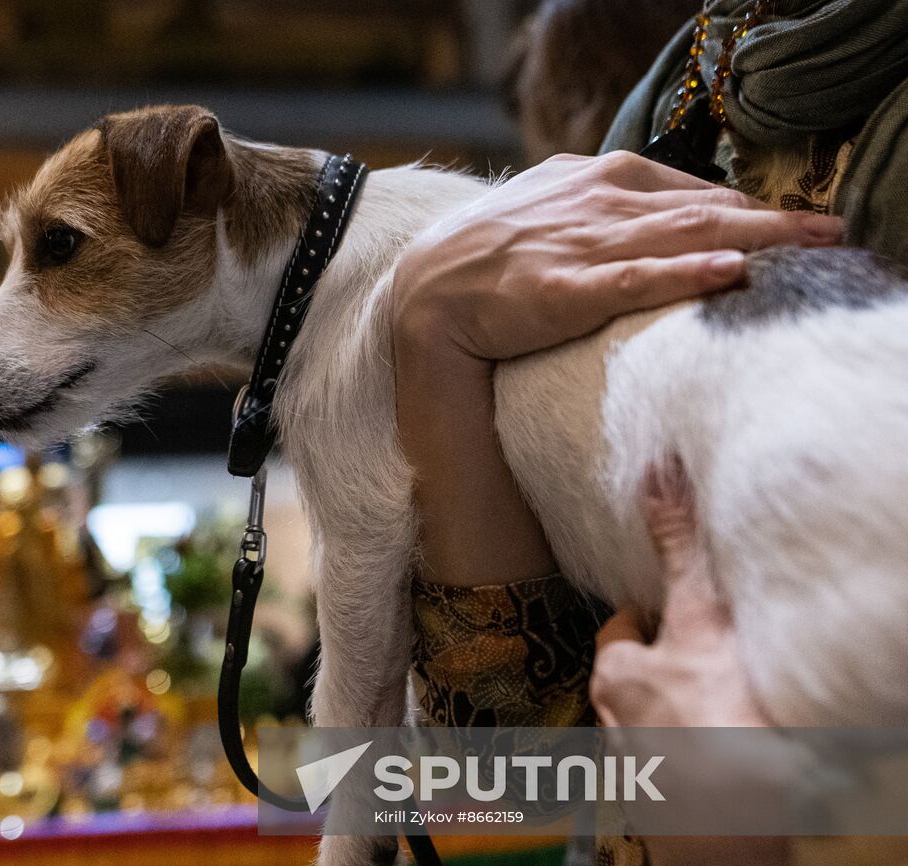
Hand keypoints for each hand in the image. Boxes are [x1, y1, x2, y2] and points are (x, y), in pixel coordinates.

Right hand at [392, 150, 842, 585]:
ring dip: (752, 239)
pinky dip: (682, 274)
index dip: (746, 208)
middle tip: (833, 232)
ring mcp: (579, 243)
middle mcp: (595, 200)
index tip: (795, 226)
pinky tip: (728, 272)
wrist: (423, 295)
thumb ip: (609, 213)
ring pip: (680, 235)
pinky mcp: (561, 288)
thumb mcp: (555, 214)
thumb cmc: (492, 260)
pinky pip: (632, 279)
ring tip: (809, 246)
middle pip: (701, 207)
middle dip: (774, 219)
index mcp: (596, 178)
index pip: (687, 191)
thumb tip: (669, 226)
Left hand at [592, 458, 792, 865]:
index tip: (674, 626)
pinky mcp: (669, 844)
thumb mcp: (705, 614)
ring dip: (678, 744)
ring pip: (650, 753)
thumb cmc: (731, 705)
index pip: (620, 639)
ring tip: (727, 734)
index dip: (648, 628)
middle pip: (630, 699)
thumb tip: (655, 467)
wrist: (765, 824)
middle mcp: (615, 736)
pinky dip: (699, 800)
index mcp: (620, 679)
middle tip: (709, 677)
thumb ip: (679, 542)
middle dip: (659, 686)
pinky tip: (732, 792)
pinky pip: (679, 812)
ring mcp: (641, 793)